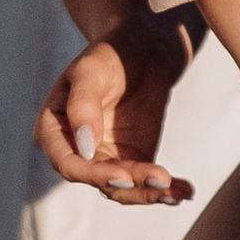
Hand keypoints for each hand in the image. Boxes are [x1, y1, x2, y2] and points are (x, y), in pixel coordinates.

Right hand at [36, 16, 191, 206]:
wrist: (143, 47)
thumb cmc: (110, 52)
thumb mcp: (92, 70)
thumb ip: (83, 104)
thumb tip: (85, 146)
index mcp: (53, 129)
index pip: (68, 163)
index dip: (93, 174)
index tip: (122, 175)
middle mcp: (75, 150)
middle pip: (98, 180)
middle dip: (130, 184)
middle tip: (161, 179)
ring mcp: (104, 158)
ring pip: (123, 189)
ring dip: (150, 192)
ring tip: (177, 188)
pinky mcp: (131, 161)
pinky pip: (145, 183)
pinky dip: (166, 189)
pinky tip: (186, 189)